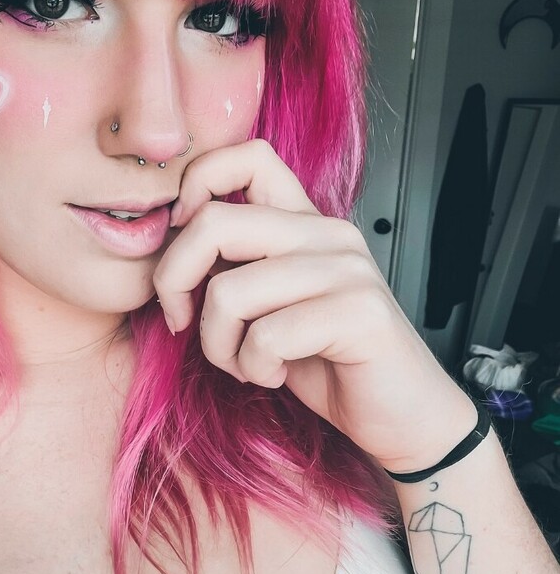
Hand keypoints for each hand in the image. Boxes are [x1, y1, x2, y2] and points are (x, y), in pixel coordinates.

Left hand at [153, 140, 475, 476]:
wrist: (403, 417)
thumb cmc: (329, 364)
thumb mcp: (268, 306)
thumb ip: (233, 267)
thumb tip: (170, 248)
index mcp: (305, 222)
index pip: (246, 156)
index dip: (195, 188)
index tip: (185, 245)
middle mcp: (327, 234)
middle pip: (213, 223)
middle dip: (174, 281)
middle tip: (183, 322)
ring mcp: (346, 271)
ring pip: (229, 292)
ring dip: (218, 345)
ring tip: (247, 363)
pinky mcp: (359, 314)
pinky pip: (265, 337)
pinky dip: (254, 368)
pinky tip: (276, 375)